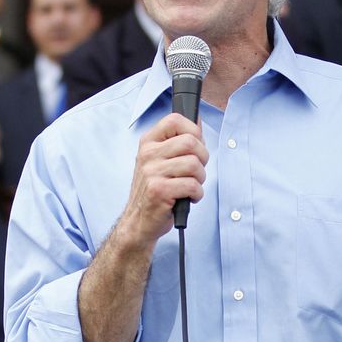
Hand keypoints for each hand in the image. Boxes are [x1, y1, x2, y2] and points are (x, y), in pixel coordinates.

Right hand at [117, 113, 207, 247]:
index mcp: (148, 142)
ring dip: (200, 178)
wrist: (138, 221)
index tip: (195, 146)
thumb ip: (178, 141)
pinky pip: (192, 185)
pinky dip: (197, 194)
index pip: (174, 120)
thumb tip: (198, 121)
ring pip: (194, 164)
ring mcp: (151, 172)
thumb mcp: (160, 160)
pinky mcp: (159, 190)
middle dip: (202, 157)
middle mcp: (148, 154)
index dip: (193, 130)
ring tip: (191, 185)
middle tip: (196, 170)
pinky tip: (188, 197)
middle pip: (190, 142)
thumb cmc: (155, 189)